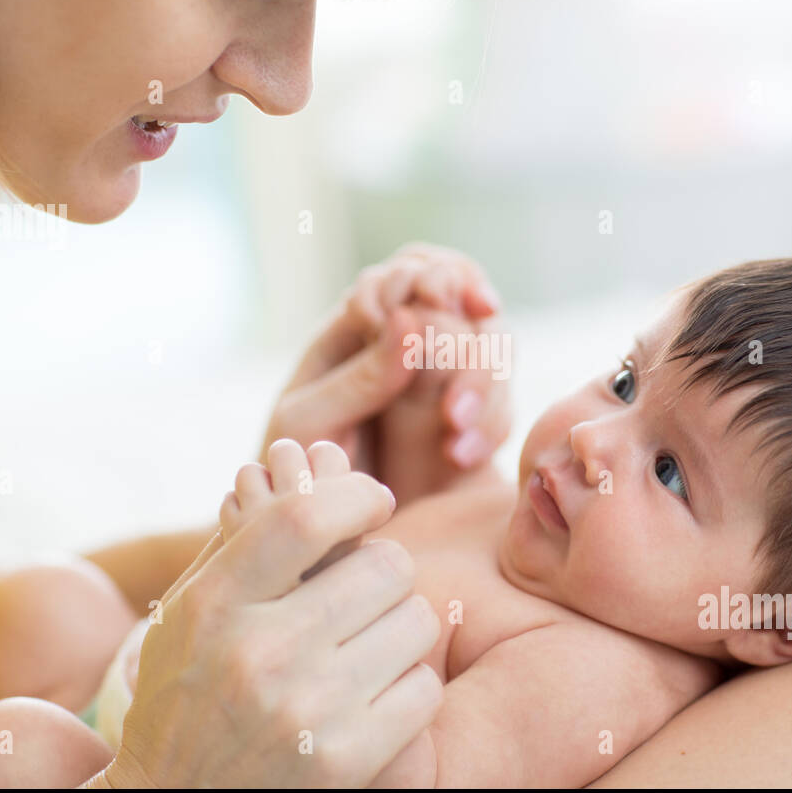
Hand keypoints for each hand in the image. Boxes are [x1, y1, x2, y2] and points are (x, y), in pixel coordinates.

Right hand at [101, 439, 442, 786]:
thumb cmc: (186, 693)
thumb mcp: (190, 611)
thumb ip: (246, 536)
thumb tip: (308, 455)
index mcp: (214, 603)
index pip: (307, 516)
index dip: (356, 494)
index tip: (373, 501)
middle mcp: (258, 652)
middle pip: (385, 566)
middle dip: (384, 571)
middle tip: (363, 593)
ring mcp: (306, 711)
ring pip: (415, 622)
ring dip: (400, 628)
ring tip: (364, 648)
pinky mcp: (346, 762)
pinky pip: (424, 688)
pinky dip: (409, 687)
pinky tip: (373, 697)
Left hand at [262, 243, 509, 489]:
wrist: (307, 523)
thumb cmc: (292, 461)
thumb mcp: (309, 419)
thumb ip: (359, 375)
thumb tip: (410, 320)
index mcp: (365, 320)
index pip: (419, 269)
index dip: (445, 276)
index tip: (447, 303)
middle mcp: (413, 340)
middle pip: (473, 309)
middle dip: (474, 351)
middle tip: (453, 407)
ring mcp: (445, 378)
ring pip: (495, 356)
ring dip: (487, 392)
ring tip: (455, 442)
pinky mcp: (467, 421)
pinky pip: (499, 409)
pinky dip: (490, 429)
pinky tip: (460, 457)